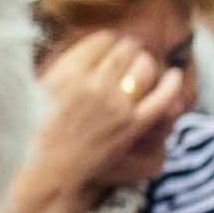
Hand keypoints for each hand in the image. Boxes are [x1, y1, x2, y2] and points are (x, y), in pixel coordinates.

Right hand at [10, 35, 184, 212]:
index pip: (102, 40)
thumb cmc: (38, 132)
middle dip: (129, 50)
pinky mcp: (132, 126)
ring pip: (144, 67)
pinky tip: (175, 76)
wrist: (50, 172)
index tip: (109, 48)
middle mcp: (93, 84)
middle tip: (128, 55)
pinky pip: (161, 97)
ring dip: (145, 64)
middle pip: (125, 50)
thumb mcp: (40, 89)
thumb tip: (91, 48)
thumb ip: (65, 65)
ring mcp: (115, 105)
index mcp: (67, 72)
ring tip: (142, 66)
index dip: (109, 42)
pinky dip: (172, 84)